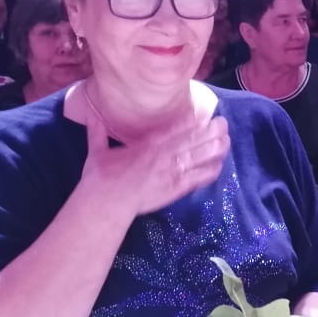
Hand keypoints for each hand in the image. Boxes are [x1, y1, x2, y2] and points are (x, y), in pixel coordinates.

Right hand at [81, 112, 229, 216]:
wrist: (106, 202)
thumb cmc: (100, 177)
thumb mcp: (98, 151)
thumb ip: (98, 132)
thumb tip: (91, 114)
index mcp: (146, 145)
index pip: (173, 129)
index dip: (190, 121)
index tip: (203, 114)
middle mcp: (162, 156)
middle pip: (191, 141)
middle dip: (209, 132)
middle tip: (224, 123)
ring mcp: (170, 172)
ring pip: (197, 158)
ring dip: (214, 149)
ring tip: (227, 141)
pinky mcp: (175, 189)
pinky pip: (196, 179)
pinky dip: (209, 172)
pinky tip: (220, 166)